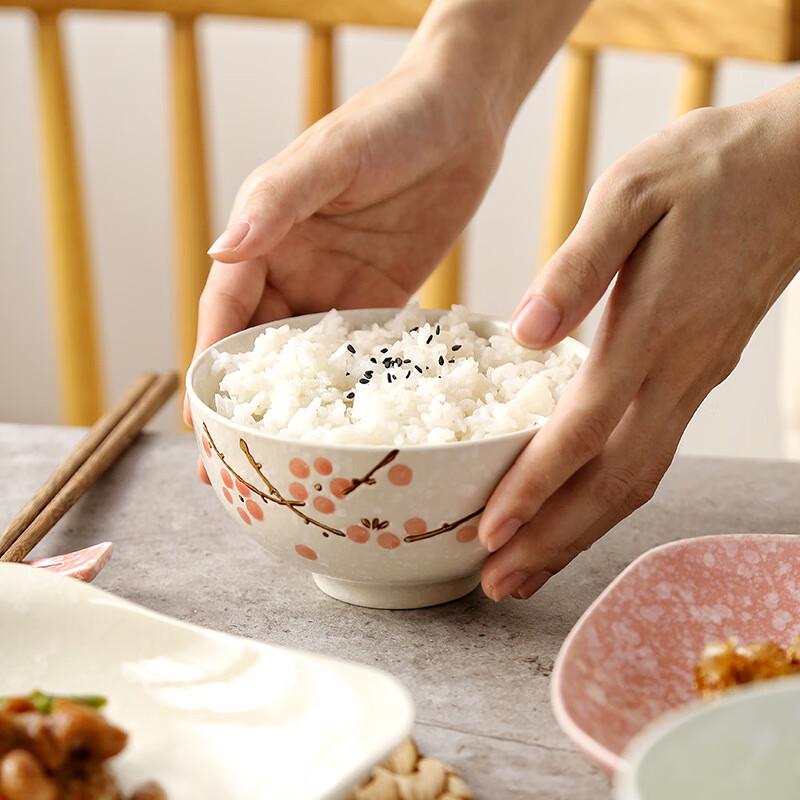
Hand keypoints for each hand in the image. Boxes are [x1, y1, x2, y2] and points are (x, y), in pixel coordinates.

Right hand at [185, 60, 503, 480]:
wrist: (463, 114)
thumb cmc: (392, 119)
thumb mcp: (332, 156)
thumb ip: (278, 203)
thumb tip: (219, 253)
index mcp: (267, 235)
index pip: (225, 312)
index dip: (211, 368)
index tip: (199, 423)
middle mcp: (295, 267)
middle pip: (259, 348)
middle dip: (247, 405)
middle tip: (236, 465)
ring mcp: (339, 287)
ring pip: (309, 359)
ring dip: (296, 408)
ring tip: (287, 462)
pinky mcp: (384, 298)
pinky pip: (363, 353)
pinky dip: (354, 388)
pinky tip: (352, 427)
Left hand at [479, 80, 799, 600]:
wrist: (798, 166)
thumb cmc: (710, 167)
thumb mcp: (631, 191)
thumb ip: (579, 265)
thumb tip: (528, 333)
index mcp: (651, 329)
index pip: (584, 430)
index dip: (536, 487)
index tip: (489, 531)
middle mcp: (677, 372)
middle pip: (614, 482)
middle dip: (553, 540)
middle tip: (497, 585)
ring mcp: (694, 380)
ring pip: (637, 480)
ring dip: (580, 532)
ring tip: (527, 571)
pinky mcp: (698, 375)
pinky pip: (650, 454)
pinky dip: (607, 497)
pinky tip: (577, 508)